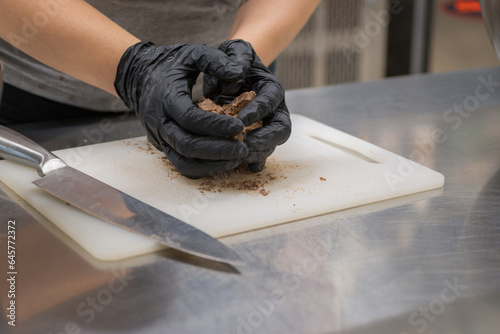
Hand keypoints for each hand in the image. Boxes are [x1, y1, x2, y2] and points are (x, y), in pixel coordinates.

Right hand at [114, 42, 249, 178]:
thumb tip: (239, 72)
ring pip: (184, 161)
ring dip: (212, 164)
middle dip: (218, 150)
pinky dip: (203, 169)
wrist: (139, 76)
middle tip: (244, 148)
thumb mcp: (192, 53)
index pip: (190, 118)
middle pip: (187, 145)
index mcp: (166, 98)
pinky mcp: (164, 147)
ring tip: (238, 158)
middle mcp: (159, 122)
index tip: (240, 126)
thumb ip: (215, 61)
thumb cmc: (170, 63)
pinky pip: (182, 165)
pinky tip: (225, 163)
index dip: (216, 125)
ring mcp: (160, 138)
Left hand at [204, 39, 290, 172]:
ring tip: (240, 157)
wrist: (229, 74)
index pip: (270, 101)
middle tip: (245, 145)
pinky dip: (255, 162)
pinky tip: (246, 168)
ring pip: (271, 144)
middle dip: (265, 139)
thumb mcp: (235, 50)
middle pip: (280, 129)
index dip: (258, 111)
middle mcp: (274, 110)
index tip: (241, 120)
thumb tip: (237, 72)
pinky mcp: (257, 138)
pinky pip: (262, 154)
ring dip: (257, 152)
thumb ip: (237, 56)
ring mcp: (267, 126)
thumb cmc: (233, 61)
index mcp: (271, 89)